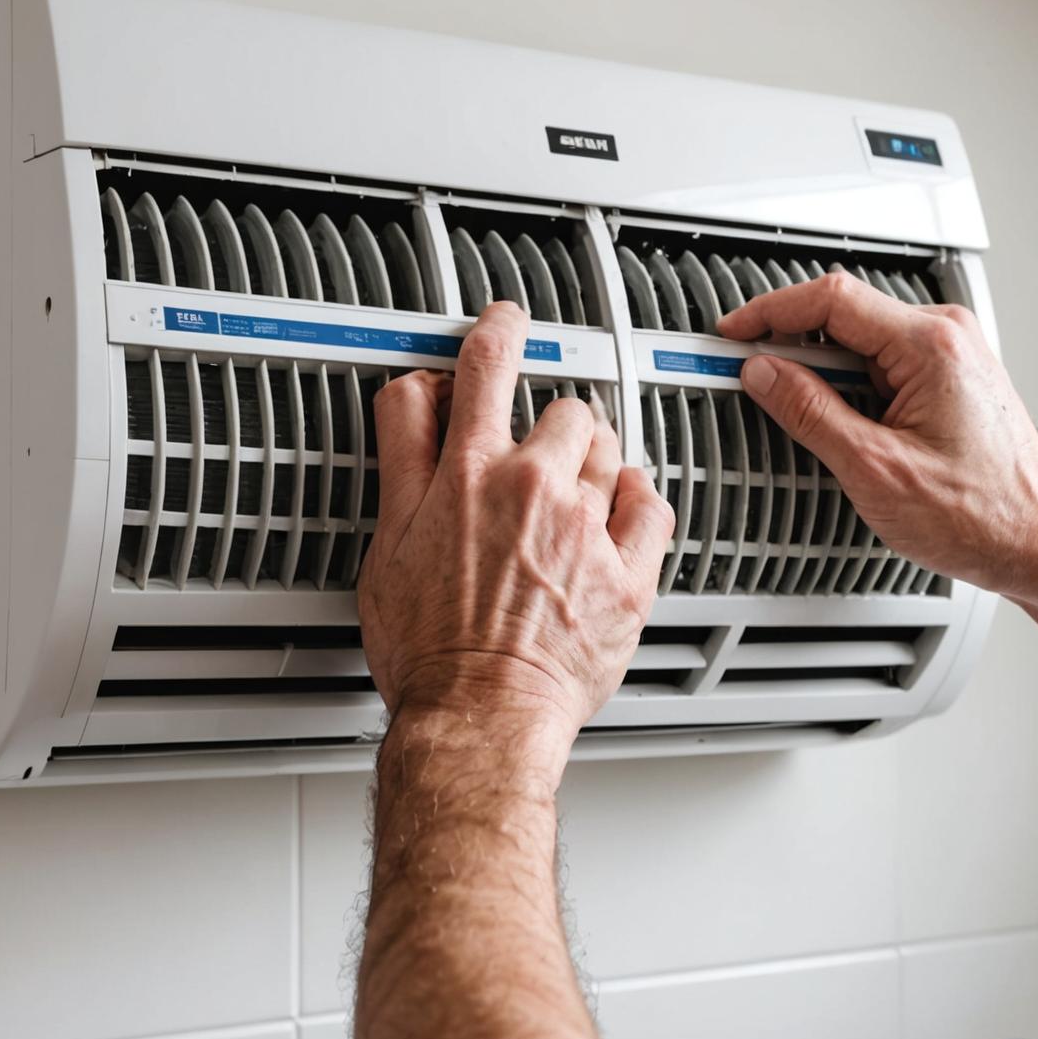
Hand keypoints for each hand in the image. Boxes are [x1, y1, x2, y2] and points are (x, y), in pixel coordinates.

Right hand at [357, 302, 674, 762]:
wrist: (481, 717)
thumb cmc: (430, 647)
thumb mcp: (385, 540)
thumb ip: (403, 453)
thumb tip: (415, 393)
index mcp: (470, 474)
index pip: (486, 366)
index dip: (498, 329)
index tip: (507, 321)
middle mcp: (536, 490)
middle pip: (563, 407)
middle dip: (551, 425)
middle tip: (539, 461)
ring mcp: (588, 531)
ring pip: (610, 452)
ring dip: (593, 465)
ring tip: (572, 504)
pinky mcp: (630, 575)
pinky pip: (652, 506)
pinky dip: (637, 506)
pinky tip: (616, 523)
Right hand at [716, 272, 1037, 598]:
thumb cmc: (983, 517)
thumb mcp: (875, 469)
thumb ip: (811, 412)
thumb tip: (763, 374)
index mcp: (932, 346)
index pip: (831, 299)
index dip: (769, 312)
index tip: (732, 333)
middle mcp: (947, 338)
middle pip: (842, 315)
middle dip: (789, 345)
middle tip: (748, 377)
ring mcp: (950, 356)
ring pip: (859, 341)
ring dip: (819, 371)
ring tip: (796, 414)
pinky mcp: (947, 379)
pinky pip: (880, 362)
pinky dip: (846, 384)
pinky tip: (834, 421)